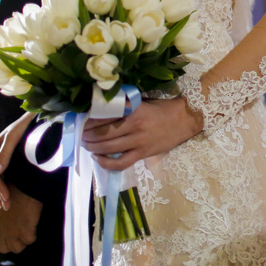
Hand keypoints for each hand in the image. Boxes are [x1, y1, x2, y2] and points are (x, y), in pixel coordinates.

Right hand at [0, 111, 33, 210]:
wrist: (39, 115)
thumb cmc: (27, 124)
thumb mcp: (15, 137)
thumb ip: (5, 154)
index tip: (6, 198)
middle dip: (0, 192)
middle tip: (7, 207)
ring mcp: (1, 153)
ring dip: (0, 190)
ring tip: (5, 204)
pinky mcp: (9, 155)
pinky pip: (2, 172)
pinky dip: (1, 183)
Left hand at [0, 182, 41, 254]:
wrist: (24, 185)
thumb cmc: (12, 190)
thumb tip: (1, 221)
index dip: (1, 239)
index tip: (9, 233)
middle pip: (3, 248)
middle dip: (12, 243)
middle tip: (21, 233)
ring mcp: (11, 233)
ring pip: (16, 249)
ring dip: (23, 241)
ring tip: (28, 230)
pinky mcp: (25, 232)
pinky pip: (30, 241)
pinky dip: (33, 234)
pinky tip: (34, 225)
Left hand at [82, 96, 202, 170]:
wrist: (185, 120)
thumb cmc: (162, 109)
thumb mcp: (143, 102)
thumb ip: (125, 106)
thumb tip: (102, 109)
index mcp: (134, 110)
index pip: (105, 116)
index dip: (90, 120)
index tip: (81, 120)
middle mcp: (135, 126)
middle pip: (103, 133)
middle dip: (88, 135)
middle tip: (81, 134)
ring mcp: (139, 141)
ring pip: (109, 148)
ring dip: (93, 147)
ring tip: (86, 144)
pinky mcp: (143, 154)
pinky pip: (121, 163)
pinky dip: (107, 163)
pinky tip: (99, 159)